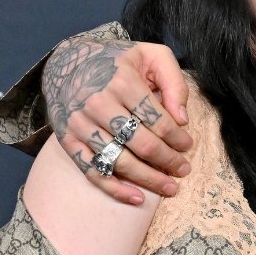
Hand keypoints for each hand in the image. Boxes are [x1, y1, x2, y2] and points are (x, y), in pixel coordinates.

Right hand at [42, 35, 191, 203]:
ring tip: (170, 187)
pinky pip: (92, 171)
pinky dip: (115, 189)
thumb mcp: (151, 56)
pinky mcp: (67, 140)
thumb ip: (173, 82)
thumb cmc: (117, 60)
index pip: (158, 120)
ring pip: (120, 162)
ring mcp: (81, 125)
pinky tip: (137, 198)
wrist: (67, 61)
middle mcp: (99, 104)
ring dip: (149, 179)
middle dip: (169, 161)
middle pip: (142, 144)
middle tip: (183, 169)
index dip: (178, 138)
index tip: (188, 145)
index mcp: (123, 82)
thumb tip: (182, 119)